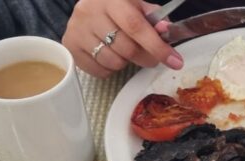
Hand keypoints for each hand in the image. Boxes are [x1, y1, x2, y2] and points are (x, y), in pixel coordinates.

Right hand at [63, 0, 184, 77]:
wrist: (89, 3)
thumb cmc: (118, 7)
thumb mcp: (137, 6)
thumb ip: (153, 18)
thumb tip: (165, 29)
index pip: (136, 26)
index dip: (157, 46)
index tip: (175, 61)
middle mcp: (90, 12)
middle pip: (126, 48)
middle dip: (146, 58)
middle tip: (152, 58)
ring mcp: (77, 29)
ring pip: (112, 62)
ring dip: (125, 63)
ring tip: (124, 52)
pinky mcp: (69, 45)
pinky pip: (98, 70)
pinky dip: (109, 69)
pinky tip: (110, 55)